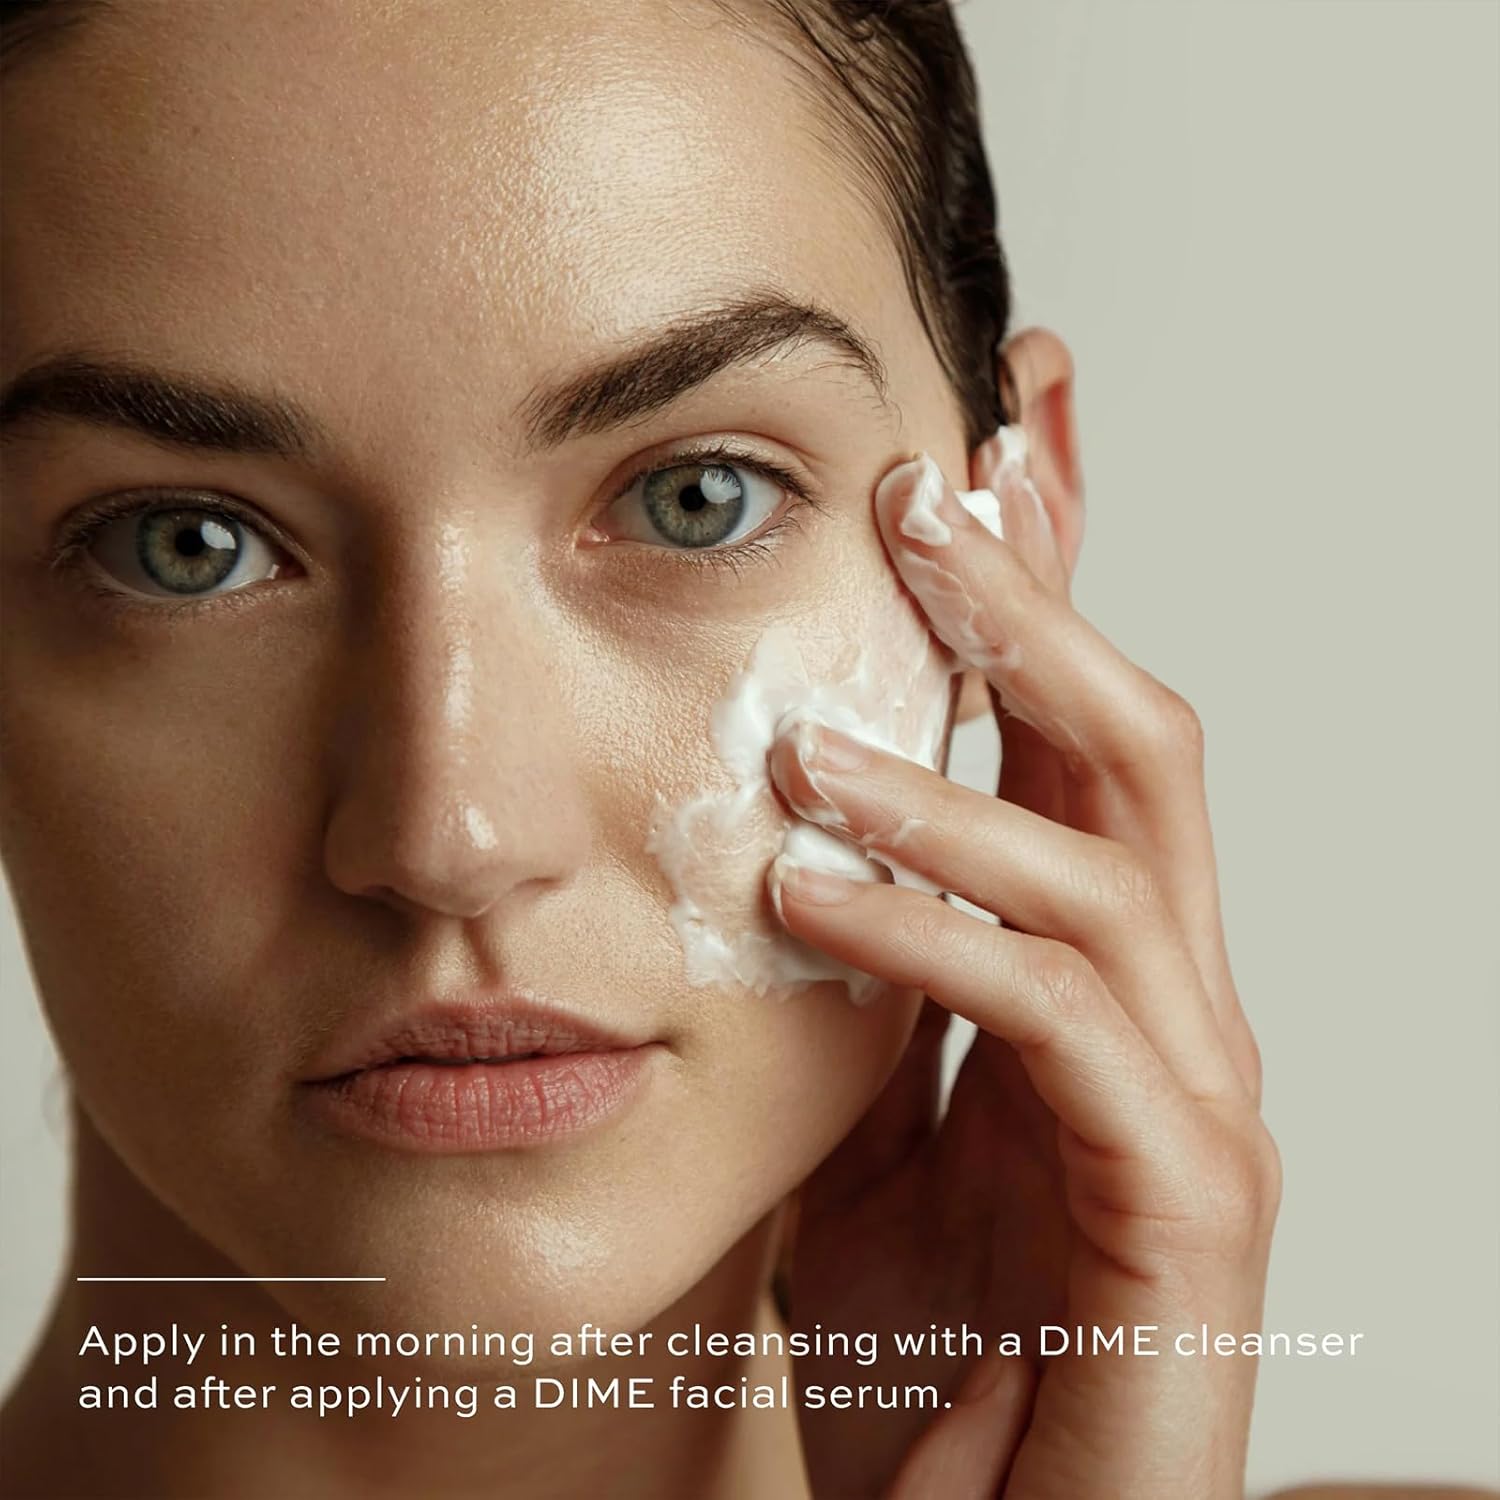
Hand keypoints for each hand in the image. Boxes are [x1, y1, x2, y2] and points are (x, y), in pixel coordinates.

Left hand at [769, 441, 1278, 1498]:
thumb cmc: (920, 1348)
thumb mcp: (854, 1130)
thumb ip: (853, 990)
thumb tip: (780, 840)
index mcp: (1082, 971)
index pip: (1067, 732)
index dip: (1039, 582)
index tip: (976, 449)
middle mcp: (1165, 1005)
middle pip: (1127, 743)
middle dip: (1035, 602)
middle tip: (926, 485)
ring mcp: (1192, 1095)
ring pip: (1113, 858)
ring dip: (954, 770)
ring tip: (802, 739)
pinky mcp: (1183, 1197)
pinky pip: (1061, 1021)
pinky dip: (933, 937)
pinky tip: (804, 896)